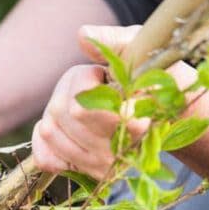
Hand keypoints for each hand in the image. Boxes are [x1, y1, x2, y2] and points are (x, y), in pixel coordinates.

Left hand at [32, 25, 198, 177]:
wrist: (162, 109)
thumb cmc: (150, 73)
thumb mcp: (139, 47)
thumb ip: (114, 40)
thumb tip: (82, 36)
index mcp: (135, 121)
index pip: (83, 109)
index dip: (85, 84)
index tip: (104, 75)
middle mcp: (117, 152)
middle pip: (64, 114)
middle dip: (72, 87)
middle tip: (94, 82)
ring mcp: (100, 167)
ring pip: (50, 132)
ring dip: (58, 108)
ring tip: (85, 101)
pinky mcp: (84, 174)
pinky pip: (46, 159)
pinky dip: (45, 138)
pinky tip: (62, 123)